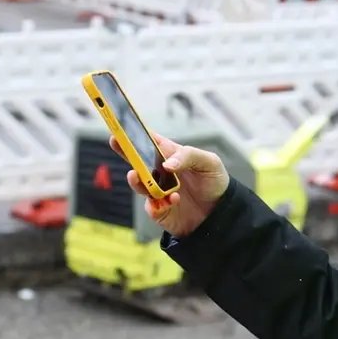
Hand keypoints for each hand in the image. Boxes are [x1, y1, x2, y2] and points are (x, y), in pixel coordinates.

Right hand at [111, 132, 229, 237]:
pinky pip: (152, 207)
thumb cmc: (214, 181)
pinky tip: (173, 200)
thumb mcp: (209, 162)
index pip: (150, 141)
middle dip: (124, 150)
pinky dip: (157, 205)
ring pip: (139, 184)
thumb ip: (189, 157)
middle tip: (115, 142)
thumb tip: (167, 164)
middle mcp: (160, 172)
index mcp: (170, 155)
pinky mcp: (160, 210)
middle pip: (137, 160)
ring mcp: (158, 191)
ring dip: (136, 180)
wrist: (222, 212)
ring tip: (136, 175)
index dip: (135, 132)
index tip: (123, 126)